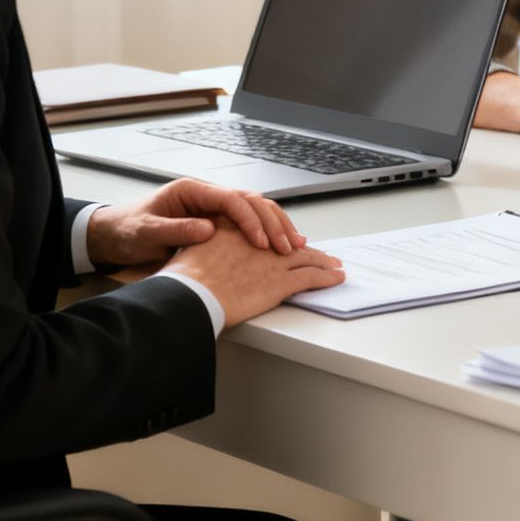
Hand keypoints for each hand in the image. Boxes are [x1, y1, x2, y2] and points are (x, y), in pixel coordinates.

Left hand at [88, 177, 307, 268]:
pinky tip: (279, 245)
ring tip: (294, 244)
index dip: (250, 220)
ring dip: (276, 226)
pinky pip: (248, 223)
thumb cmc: (127, 230)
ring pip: (255, 210)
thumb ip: (175, 230)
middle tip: (288, 246)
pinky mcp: (215, 222)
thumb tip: (208, 229)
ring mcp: (212, 208)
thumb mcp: (146, 232)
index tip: (261, 243)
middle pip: (250, 202)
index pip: (231, 199)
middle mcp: (206, 195)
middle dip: (272, 222)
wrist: (114, 236)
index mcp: (191, 191)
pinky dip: (266, 233)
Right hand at [161, 222, 344, 328]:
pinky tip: (336, 278)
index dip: (278, 233)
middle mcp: (258, 241)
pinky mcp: (281, 281)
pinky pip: (311, 278)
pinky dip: (327, 278)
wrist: (190, 294)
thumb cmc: (183, 280)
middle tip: (318, 252)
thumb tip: (204, 256)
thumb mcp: (190, 252)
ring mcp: (273, 261)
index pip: (264, 227)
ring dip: (323, 262)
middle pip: (289, 241)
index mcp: (235, 230)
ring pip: (307, 258)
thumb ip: (204, 248)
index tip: (285, 238)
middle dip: (304, 248)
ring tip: (335, 265)